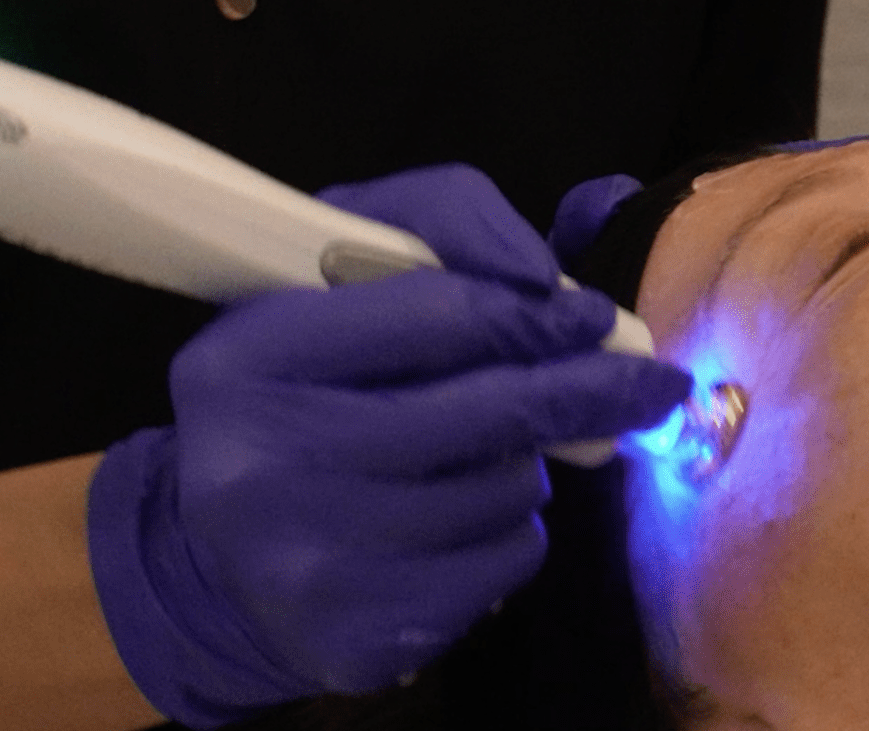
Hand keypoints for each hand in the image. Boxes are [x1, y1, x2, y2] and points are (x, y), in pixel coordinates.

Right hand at [88, 164, 687, 726]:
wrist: (219, 560)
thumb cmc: (300, 391)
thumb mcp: (337, 278)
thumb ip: (443, 228)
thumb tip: (547, 285)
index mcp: (248, 359)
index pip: (435, 315)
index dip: (534, 312)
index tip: (592, 314)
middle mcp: (264, 467)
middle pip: (491, 411)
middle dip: (584, 387)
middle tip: (649, 381)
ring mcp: (313, 565)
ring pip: (507, 490)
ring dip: (525, 464)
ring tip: (473, 454)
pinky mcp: (362, 639)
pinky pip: (504, 565)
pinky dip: (507, 533)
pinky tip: (460, 519)